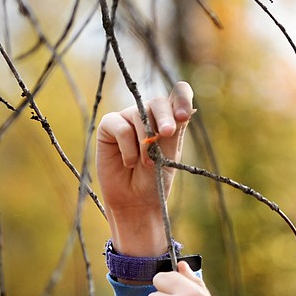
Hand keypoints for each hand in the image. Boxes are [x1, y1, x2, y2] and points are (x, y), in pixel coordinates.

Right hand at [96, 81, 194, 255]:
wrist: (135, 200)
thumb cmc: (155, 179)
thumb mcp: (170, 156)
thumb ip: (174, 133)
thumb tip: (185, 111)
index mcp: (170, 119)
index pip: (179, 94)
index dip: (182, 98)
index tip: (183, 115)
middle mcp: (149, 115)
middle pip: (158, 102)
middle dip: (164, 118)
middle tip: (166, 133)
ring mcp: (128, 118)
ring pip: (138, 114)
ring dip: (145, 142)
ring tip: (146, 163)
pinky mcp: (109, 125)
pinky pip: (120, 127)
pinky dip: (128, 147)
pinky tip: (129, 162)